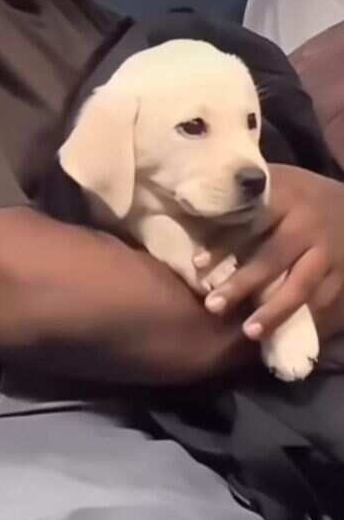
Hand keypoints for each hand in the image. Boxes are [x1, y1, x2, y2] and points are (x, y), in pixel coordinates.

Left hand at [202, 164, 343, 339]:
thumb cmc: (295, 194)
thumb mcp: (270, 183)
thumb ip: (238, 197)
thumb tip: (190, 209)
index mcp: (285, 198)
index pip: (250, 223)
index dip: (223, 244)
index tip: (197, 265)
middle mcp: (309, 225)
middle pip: (273, 258)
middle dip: (243, 284)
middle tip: (212, 306)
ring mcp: (330, 252)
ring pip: (301, 285)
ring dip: (274, 311)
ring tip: (249, 333)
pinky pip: (325, 300)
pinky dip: (304, 320)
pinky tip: (280, 337)